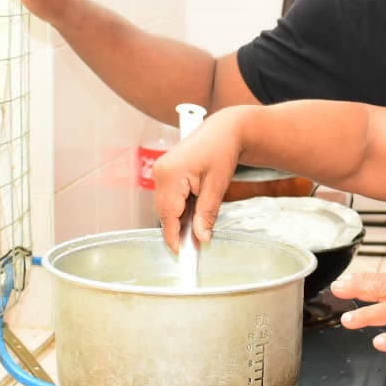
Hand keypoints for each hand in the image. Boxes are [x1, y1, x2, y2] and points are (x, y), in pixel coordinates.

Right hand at [151, 109, 245, 251]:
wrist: (224, 130)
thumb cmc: (223, 151)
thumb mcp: (218, 186)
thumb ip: (207, 214)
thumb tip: (201, 238)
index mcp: (171, 174)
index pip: (168, 215)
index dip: (175, 237)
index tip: (183, 255)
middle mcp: (160, 172)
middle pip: (165, 212)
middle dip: (180, 230)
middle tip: (197, 246)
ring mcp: (161, 171)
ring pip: (167, 206)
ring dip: (181, 219)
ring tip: (200, 228)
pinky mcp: (166, 172)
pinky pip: (170, 197)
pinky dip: (181, 208)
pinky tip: (195, 213)